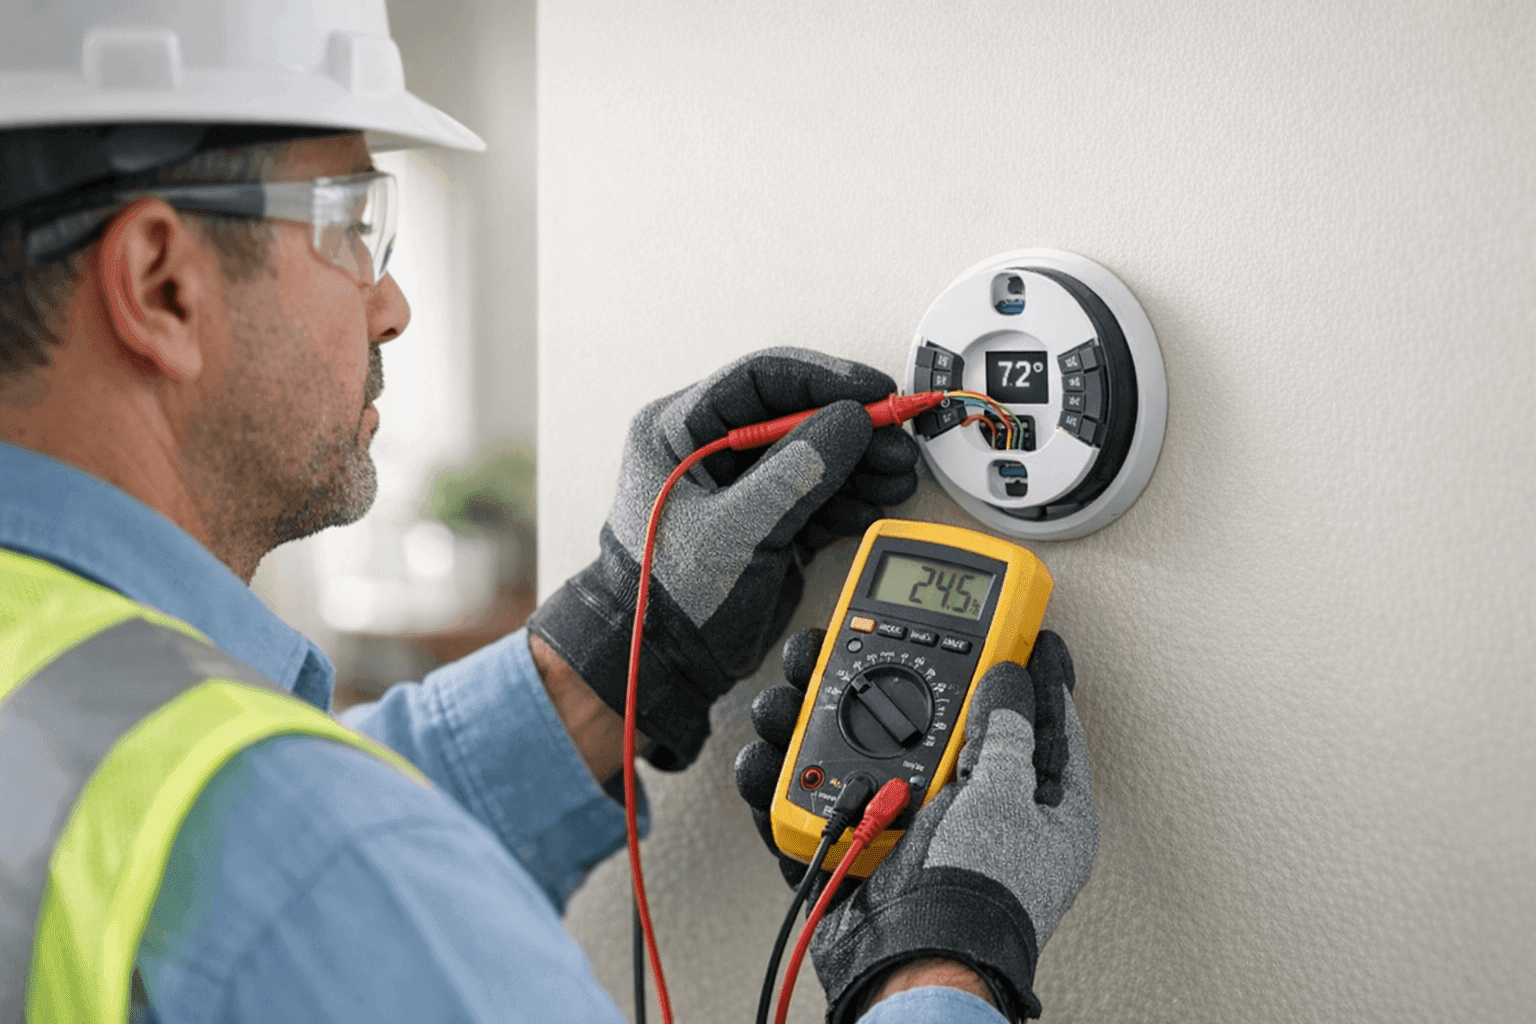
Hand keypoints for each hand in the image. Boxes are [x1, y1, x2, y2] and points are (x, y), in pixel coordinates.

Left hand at [529, 348, 918, 769]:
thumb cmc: (670, 599)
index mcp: (679, 430)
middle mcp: (710, 450)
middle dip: (852, 430)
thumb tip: (850, 421)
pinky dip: (850, 497)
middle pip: (796, 416)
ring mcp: (742, 487)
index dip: (823, 379)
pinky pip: (817, 493)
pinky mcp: (767, 520)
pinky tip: (875, 503)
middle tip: (897, 442)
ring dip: (859, 464)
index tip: (874, 391)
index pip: (760, 380)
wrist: (665, 666)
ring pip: (813, 454)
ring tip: (895, 476)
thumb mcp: (736, 530)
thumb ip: (795, 473)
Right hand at [735, 628, 1097, 1021]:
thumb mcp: (1005, 795)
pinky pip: (817, 800)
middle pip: (928, 720)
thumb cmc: (977, 897)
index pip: (1035, 719)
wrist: (915, 967)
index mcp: (1032, 803)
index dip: (1023, 669)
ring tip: (788, 696)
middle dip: (883, 679)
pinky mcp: (858, 848)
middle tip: (850, 642)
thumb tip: (1011, 676)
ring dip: (814, 720)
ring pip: (861, 751)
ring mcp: (910, 828)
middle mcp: (973, 810)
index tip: (1011, 626)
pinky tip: (766, 755)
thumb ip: (1003, 730)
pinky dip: (784, 780)